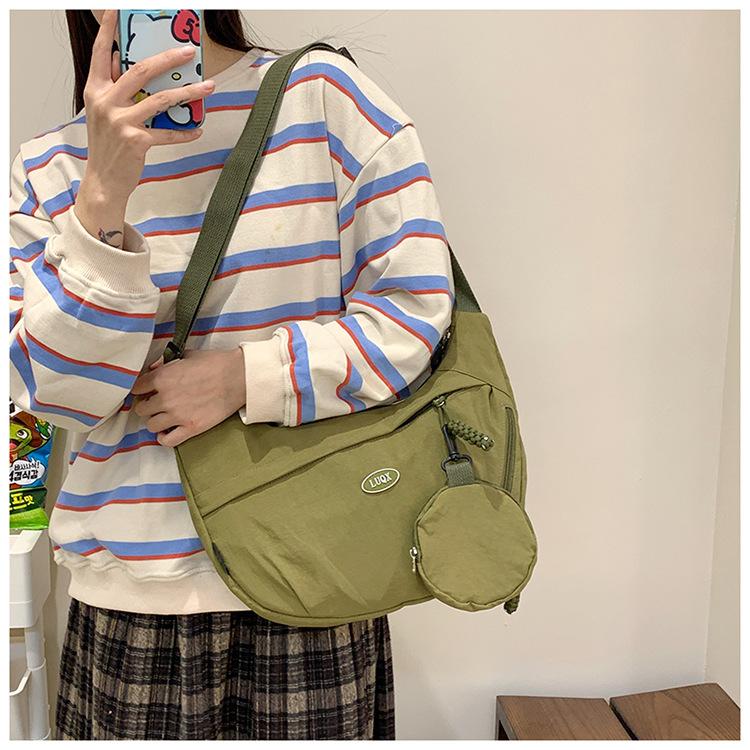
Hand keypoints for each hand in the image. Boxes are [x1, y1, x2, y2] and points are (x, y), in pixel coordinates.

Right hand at [74, 9, 214, 245]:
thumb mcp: (103, 112)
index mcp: (95, 90)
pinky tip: (198, 130)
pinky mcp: (136, 141)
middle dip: (168, 57)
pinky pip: (168, 133)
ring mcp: (120, 121)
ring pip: (161, 99)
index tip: (118, 8)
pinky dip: (185, 132)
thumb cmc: (107, 146)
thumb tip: (121, 60)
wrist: (103, 182)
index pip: (100, 52)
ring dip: (188, 92)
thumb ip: (112, 87)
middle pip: (141, 70)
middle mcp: (105, 101)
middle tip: (189, 50)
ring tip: (208, 86)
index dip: (109, 29)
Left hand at [131, 347, 245, 446]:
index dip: (141, 389)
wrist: (239, 377)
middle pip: (141, 409)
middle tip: (156, 403)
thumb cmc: (216, 363)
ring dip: (155, 420)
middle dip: (147, 405)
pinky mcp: (191, 428)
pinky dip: (164, 438)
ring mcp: (177, 415)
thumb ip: (166, 362)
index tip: (146, 390)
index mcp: (162, 378)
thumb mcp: (187, 355)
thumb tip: (154, 368)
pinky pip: (167, 440)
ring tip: (164, 416)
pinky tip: (167, 432)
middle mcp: (165, 398)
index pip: (136, 388)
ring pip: (151, 425)